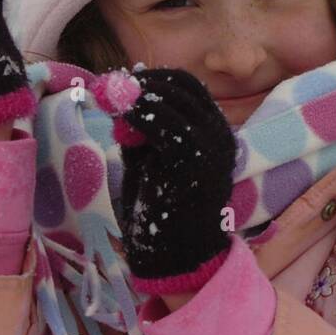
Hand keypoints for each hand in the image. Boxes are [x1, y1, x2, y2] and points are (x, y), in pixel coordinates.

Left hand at [111, 68, 238, 295]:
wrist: (176, 256)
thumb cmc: (161, 209)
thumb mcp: (151, 161)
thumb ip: (141, 132)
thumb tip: (122, 99)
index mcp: (216, 133)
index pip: (191, 87)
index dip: (158, 78)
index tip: (127, 81)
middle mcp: (220, 135)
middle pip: (184, 86)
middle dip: (146, 82)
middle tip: (115, 87)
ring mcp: (210, 146)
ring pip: (173, 99)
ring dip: (139, 96)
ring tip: (115, 104)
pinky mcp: (192, 160)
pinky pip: (162, 123)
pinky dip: (138, 113)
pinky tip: (121, 119)